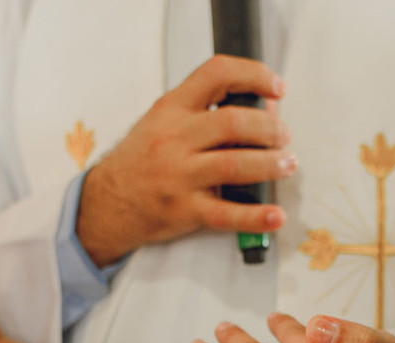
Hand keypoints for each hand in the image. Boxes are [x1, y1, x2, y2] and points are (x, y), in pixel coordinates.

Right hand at [77, 55, 293, 265]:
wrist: (107, 202)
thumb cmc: (143, 159)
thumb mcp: (166, 122)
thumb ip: (208, 111)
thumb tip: (265, 108)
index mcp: (172, 108)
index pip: (216, 74)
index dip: (254, 75)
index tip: (276, 87)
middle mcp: (175, 139)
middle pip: (232, 122)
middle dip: (269, 128)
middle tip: (283, 136)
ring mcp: (179, 176)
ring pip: (235, 165)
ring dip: (271, 164)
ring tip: (287, 164)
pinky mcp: (185, 210)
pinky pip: (227, 215)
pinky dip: (256, 217)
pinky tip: (276, 216)